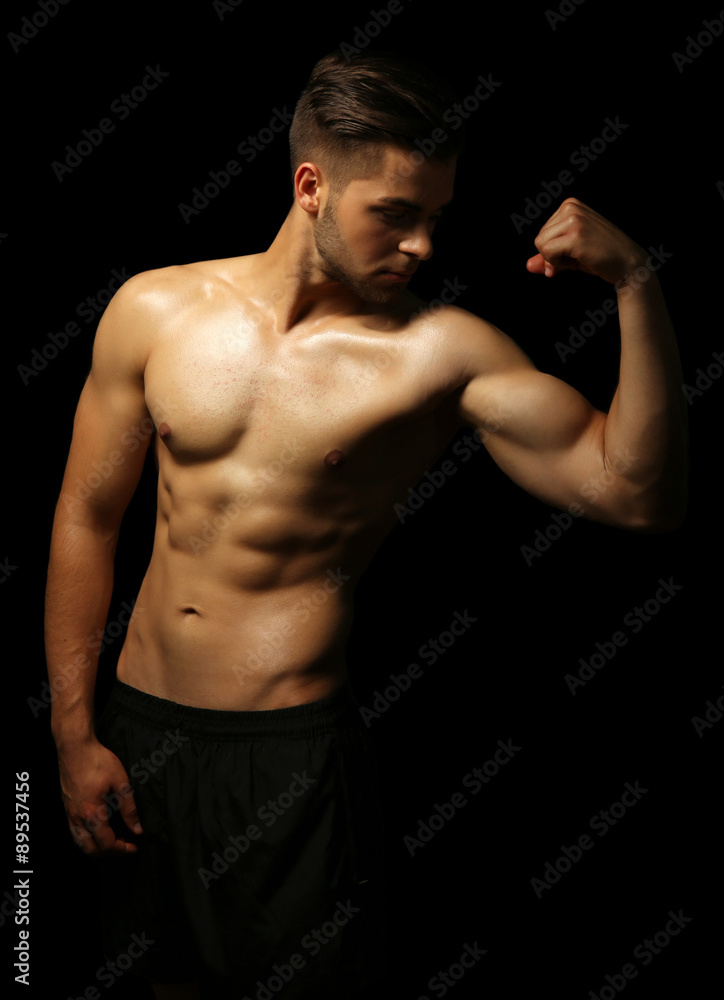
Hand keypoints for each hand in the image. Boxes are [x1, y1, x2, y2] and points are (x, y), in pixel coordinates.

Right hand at [57, 738, 141, 854]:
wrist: (75, 747)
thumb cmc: (98, 761)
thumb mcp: (121, 782)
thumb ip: (129, 808)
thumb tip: (137, 828)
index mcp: (92, 813)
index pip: (106, 844)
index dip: (122, 850)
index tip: (134, 847)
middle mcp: (77, 817)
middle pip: (91, 850)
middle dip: (109, 853)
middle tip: (125, 846)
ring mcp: (69, 813)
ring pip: (80, 843)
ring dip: (96, 848)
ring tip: (113, 839)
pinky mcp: (66, 807)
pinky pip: (74, 833)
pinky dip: (87, 839)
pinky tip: (98, 830)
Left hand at [526, 197, 646, 283]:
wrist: (628, 264)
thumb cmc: (600, 258)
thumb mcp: (569, 254)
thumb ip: (548, 257)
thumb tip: (528, 266)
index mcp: (569, 205)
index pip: (542, 234)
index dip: (554, 250)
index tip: (575, 250)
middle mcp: (570, 207)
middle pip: (539, 239)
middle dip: (554, 256)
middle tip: (579, 255)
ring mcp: (574, 219)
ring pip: (541, 246)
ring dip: (557, 260)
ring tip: (581, 256)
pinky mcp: (576, 234)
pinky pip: (548, 253)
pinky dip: (559, 263)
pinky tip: (580, 259)